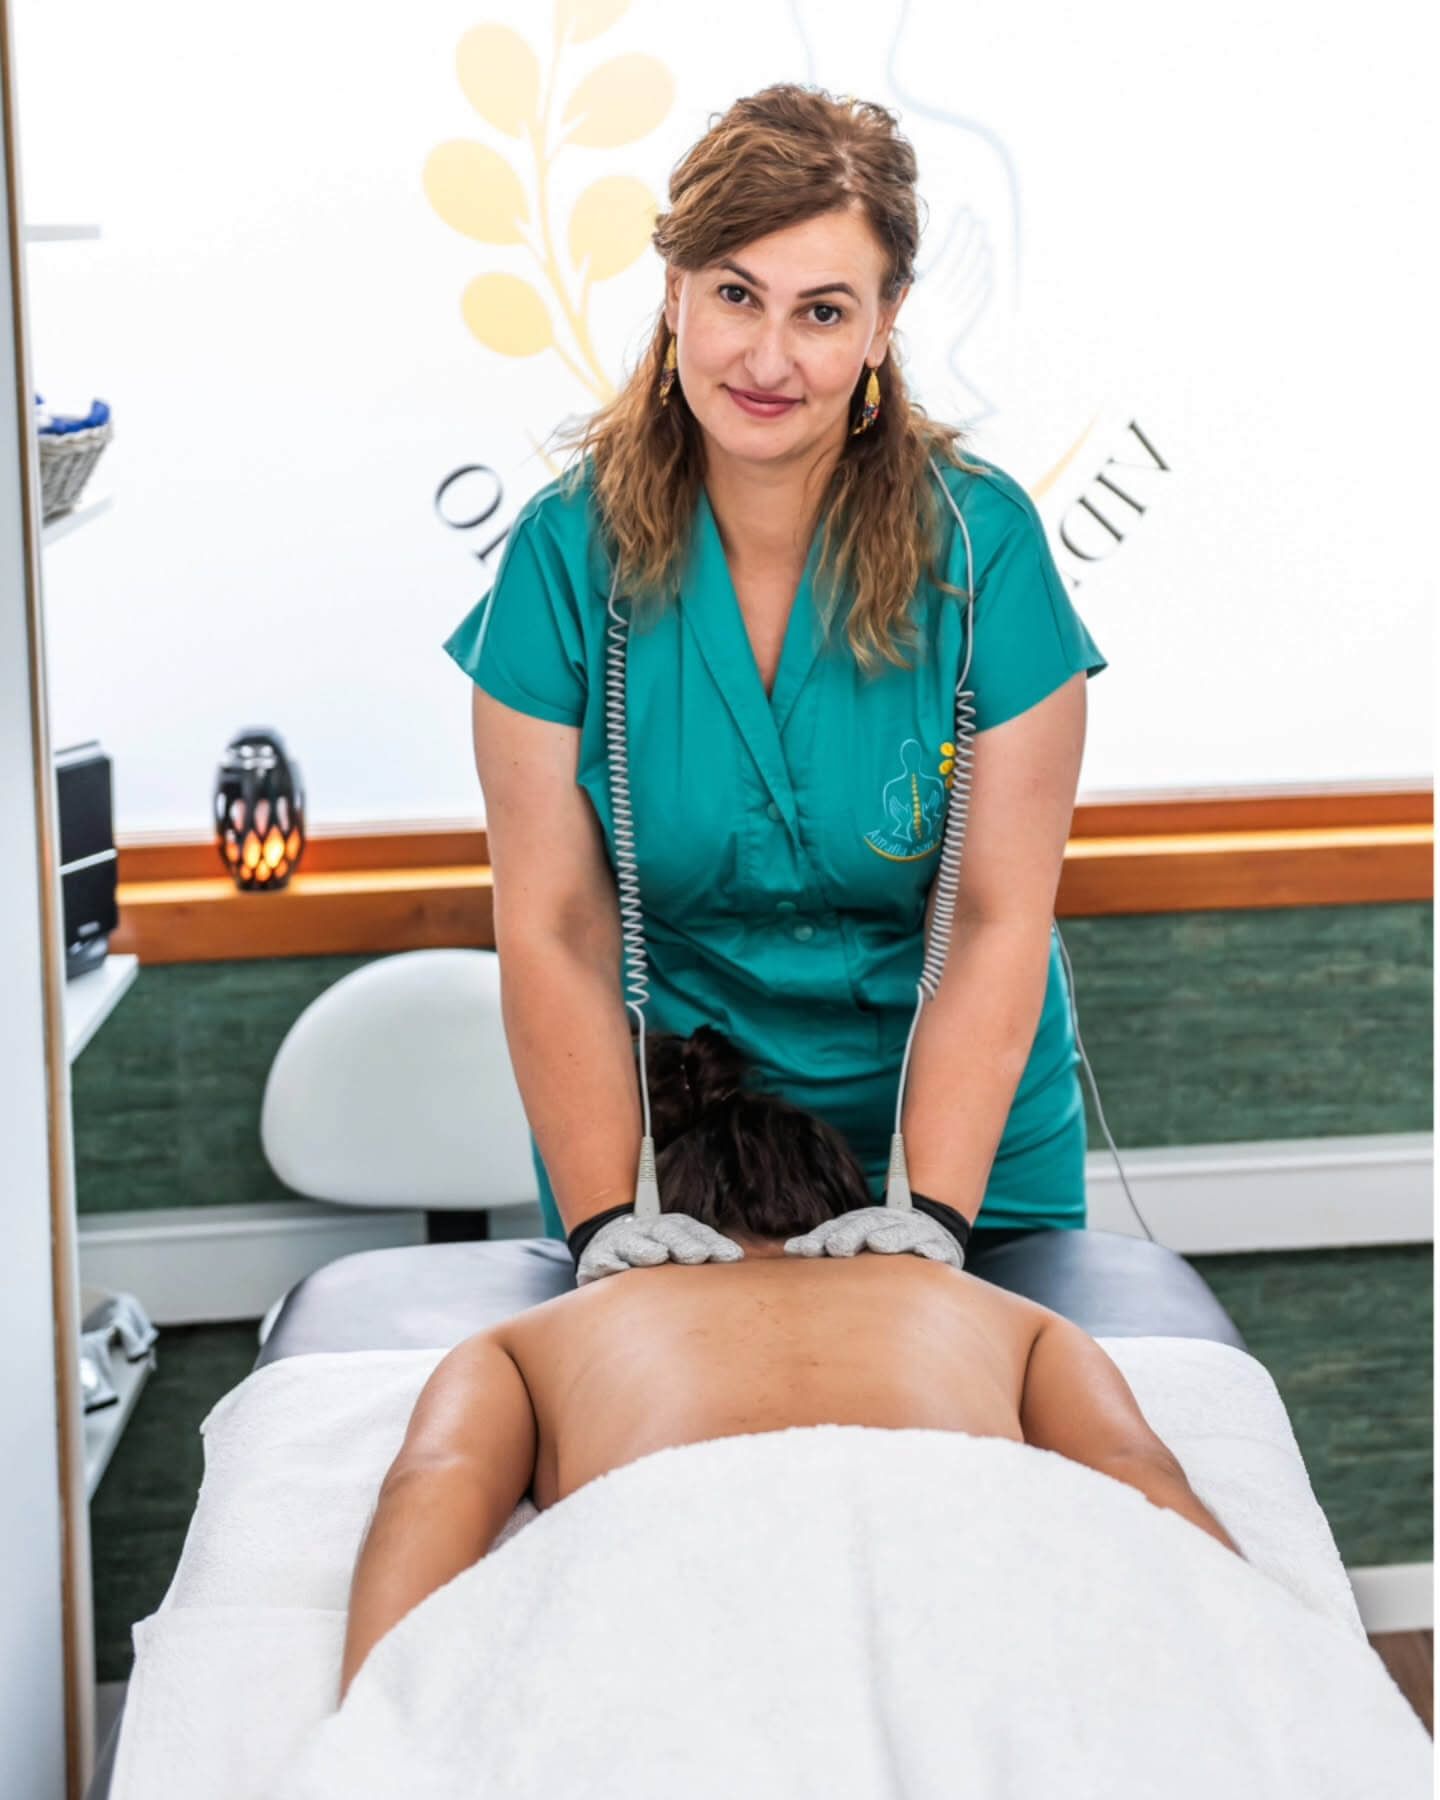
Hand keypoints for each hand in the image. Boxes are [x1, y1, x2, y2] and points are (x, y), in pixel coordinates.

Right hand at [575, 1210, 745, 1285]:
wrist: (605, 1243)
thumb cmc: (654, 1252)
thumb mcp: (680, 1249)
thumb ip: (707, 1251)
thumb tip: (740, 1257)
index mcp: (672, 1227)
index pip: (696, 1233)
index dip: (714, 1243)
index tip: (733, 1258)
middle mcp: (646, 1231)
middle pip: (666, 1233)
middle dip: (682, 1243)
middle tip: (698, 1255)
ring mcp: (619, 1244)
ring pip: (632, 1244)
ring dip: (645, 1249)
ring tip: (658, 1256)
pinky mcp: (595, 1260)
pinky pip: (601, 1262)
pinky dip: (609, 1265)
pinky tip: (618, 1269)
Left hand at [784, 1205, 965, 1268]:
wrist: (931, 1227)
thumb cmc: (883, 1237)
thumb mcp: (856, 1237)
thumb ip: (825, 1242)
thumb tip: (787, 1248)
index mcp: (863, 1222)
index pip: (839, 1228)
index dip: (821, 1238)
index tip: (804, 1250)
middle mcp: (886, 1223)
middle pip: (866, 1226)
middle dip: (851, 1235)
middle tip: (836, 1247)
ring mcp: (914, 1233)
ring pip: (900, 1233)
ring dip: (890, 1237)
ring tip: (878, 1244)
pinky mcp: (939, 1247)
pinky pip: (936, 1249)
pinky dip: (931, 1251)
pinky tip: (926, 1255)